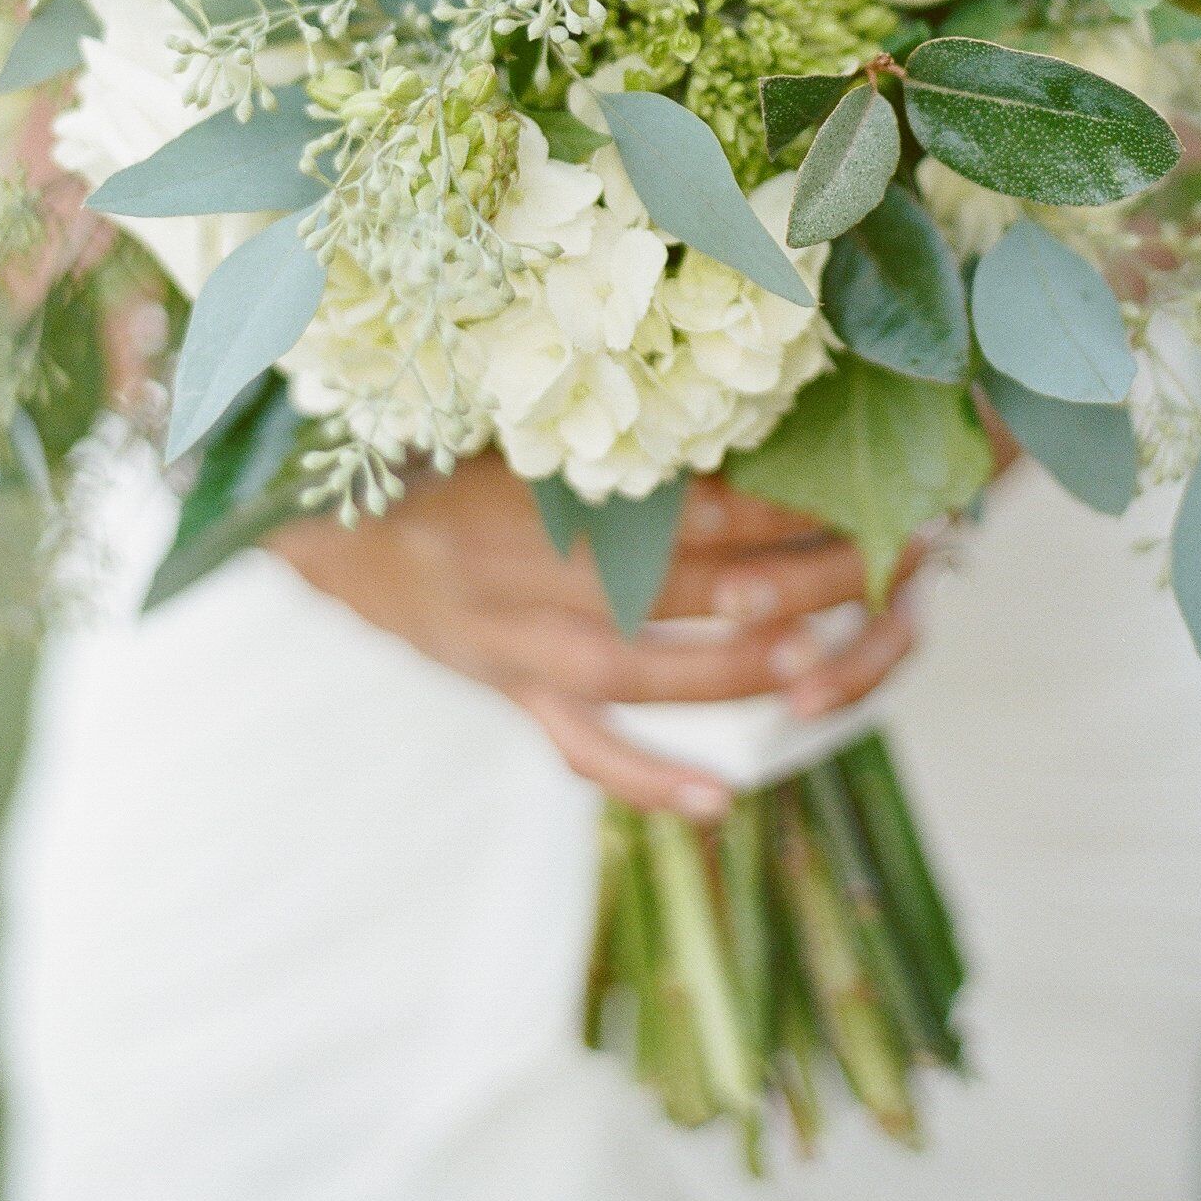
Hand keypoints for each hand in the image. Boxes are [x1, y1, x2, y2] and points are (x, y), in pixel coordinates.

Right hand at [266, 452, 924, 815]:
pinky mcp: (509, 692)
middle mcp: (544, 574)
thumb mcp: (513, 415)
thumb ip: (605, 421)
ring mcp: (525, 647)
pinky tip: (721, 800)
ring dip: (743, 670)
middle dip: (796, 582)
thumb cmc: (430, 448)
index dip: (784, 505)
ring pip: (653, 670)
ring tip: (824, 664)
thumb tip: (719, 399)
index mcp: (554, 492)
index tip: (856, 491)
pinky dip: (650, 780)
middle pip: (694, 585)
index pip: (696, 504)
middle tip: (884, 568)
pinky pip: (583, 749)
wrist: (316, 515)